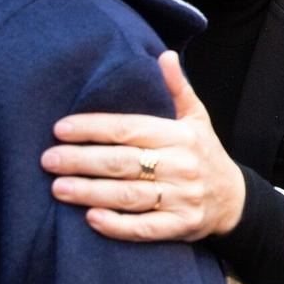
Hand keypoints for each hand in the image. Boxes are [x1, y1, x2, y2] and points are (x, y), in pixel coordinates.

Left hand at [41, 51, 247, 241]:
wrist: (236, 200)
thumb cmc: (205, 153)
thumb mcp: (197, 118)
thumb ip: (177, 89)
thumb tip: (163, 55)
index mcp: (181, 136)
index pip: (130, 129)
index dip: (93, 128)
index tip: (60, 129)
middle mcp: (182, 166)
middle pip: (124, 163)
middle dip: (82, 161)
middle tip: (48, 160)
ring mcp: (182, 198)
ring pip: (130, 196)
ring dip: (91, 192)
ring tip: (58, 188)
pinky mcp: (181, 226)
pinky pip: (145, 228)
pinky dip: (118, 225)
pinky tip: (91, 219)